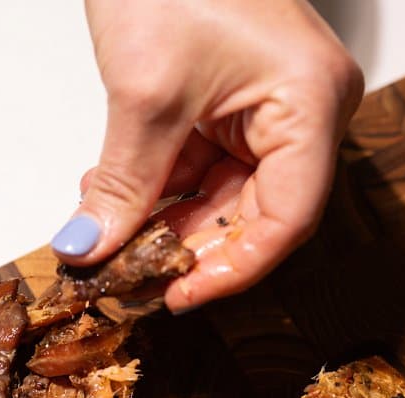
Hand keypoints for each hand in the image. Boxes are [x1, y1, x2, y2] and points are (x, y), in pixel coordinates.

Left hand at [52, 0, 362, 311]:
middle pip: (253, 214)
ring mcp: (269, 108)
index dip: (230, 269)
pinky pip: (202, 168)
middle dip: (183, 247)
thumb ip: (123, 184)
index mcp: (311, 101)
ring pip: (221, 198)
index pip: (287, 218)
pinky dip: (157, 188)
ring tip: (106, 233)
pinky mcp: (234, 104)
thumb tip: (93, 249)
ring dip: (162, 222)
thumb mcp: (143, 94)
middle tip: (126, 274)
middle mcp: (303, 110)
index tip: (175, 296)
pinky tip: (112, 197)